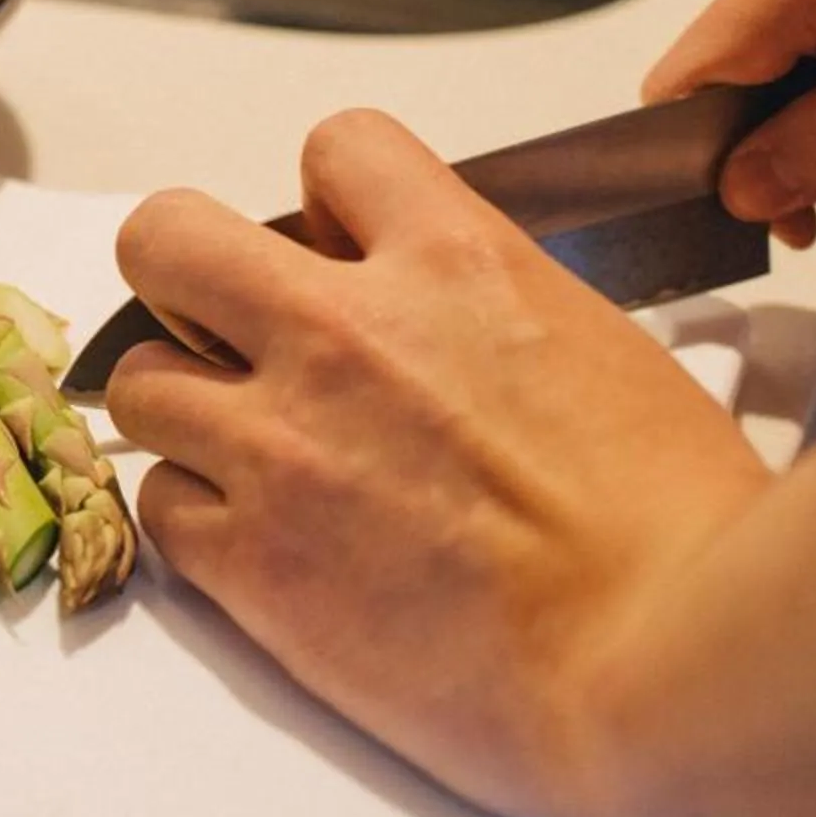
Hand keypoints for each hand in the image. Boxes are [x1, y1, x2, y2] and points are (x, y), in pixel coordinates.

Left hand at [107, 111, 771, 816]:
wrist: (664, 667)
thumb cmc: (678, 531)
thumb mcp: (601, 350)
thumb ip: (488, 308)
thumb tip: (443, 319)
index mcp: (453, 262)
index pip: (334, 149)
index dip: (333, 203)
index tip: (346, 252)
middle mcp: (343, 334)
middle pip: (166, 236)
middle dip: (186, 276)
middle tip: (229, 331)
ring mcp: (279, 445)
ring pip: (137, 380)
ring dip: (185, 411)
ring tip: (253, 455)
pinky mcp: (249, 560)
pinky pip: (157, 503)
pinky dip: (197, 521)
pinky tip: (261, 544)